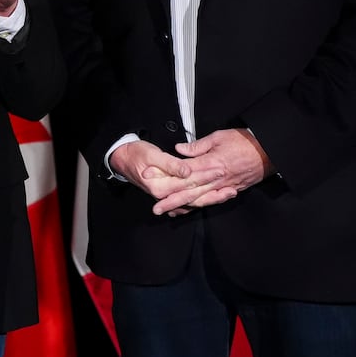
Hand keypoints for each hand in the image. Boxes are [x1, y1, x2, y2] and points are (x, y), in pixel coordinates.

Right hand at [109, 138, 233, 217]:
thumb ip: (171, 164)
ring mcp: (167, 197)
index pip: (188, 182)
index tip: (220, 169)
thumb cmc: (137, 154)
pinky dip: (202, 201)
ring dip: (212, 198)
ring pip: (193, 201)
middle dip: (214, 191)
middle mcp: (165, 195)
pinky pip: (188, 202)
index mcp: (161, 185)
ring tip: (229, 194)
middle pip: (194, 196)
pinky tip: (214, 199)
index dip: (205, 176)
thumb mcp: (152, 155)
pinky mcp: (169, 194)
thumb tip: (187, 171)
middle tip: (232, 186)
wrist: (123, 159)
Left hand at [149, 128, 270, 216]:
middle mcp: (216, 178)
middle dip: (172, 200)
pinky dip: (201, 206)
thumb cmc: (243, 140)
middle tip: (156, 208)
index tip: (151, 179)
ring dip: (184, 207)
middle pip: (189, 191)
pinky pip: (213, 201)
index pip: (184, 172)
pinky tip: (190, 209)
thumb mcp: (218, 136)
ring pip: (200, 200)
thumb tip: (179, 150)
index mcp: (211, 163)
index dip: (167, 176)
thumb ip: (197, 146)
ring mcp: (224, 187)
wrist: (268, 151)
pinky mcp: (231, 190)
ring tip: (169, 212)